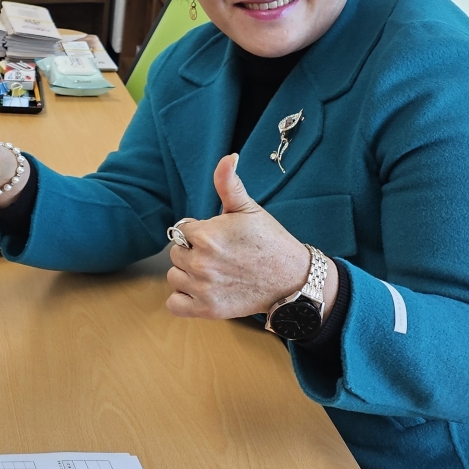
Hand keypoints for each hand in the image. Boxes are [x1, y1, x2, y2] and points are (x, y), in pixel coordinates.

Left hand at [165, 153, 337, 319]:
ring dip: (188, 275)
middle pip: (176, 253)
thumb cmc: (270, 242)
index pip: (182, 230)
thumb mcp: (249, 209)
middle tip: (220, 256)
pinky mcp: (207, 310)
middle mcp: (200, 262)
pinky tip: (200, 291)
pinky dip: (183, 300)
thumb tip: (227, 158)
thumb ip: (228, 183)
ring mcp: (203, 288)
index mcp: (206, 235)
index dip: (199, 232)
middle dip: (193, 252)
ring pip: (175, 276)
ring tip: (215, 273)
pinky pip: (175, 305)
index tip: (219, 238)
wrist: (293, 279)